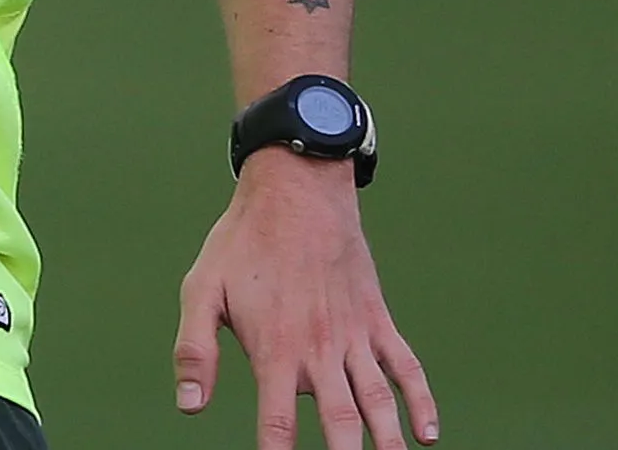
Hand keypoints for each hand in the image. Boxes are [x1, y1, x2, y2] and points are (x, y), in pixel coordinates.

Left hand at [175, 149, 437, 447]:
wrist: (297, 192)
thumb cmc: (242, 242)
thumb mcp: (202, 290)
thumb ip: (195, 350)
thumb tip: (190, 407)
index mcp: (274, 347)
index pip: (277, 421)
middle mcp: (319, 348)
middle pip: (338, 420)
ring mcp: (353, 335)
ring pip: (377, 400)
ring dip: (387, 438)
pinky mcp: (376, 320)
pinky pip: (405, 366)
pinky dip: (420, 400)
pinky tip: (427, 433)